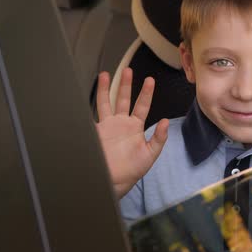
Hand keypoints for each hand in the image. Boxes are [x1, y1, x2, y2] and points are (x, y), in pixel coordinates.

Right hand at [95, 67, 168, 195]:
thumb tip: (166, 122)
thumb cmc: (132, 171)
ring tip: (105, 74)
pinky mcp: (96, 132)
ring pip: (105, 103)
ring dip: (105, 89)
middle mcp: (120, 124)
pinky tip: (85, 96)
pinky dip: (89, 106)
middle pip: (123, 99)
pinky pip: (92, 116)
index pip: (142, 106)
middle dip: (125, 84)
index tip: (150, 80)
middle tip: (128, 70)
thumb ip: (159, 138)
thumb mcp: (150, 154)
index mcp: (134, 127)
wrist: (113, 181)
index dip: (146, 93)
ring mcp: (107, 126)